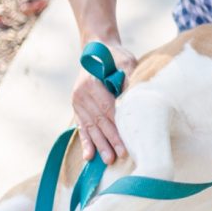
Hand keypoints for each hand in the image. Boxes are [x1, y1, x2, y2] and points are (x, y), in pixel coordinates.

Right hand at [71, 42, 136, 162]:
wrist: (96, 49)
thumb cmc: (115, 56)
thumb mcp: (125, 61)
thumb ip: (129, 76)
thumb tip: (134, 96)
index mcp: (92, 83)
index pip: (107, 109)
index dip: (116, 126)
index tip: (126, 141)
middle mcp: (82, 94)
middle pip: (99, 121)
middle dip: (110, 140)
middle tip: (119, 156)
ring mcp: (77, 102)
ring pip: (90, 127)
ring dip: (99, 145)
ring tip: (107, 160)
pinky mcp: (77, 107)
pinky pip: (82, 127)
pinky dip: (86, 141)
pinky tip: (88, 156)